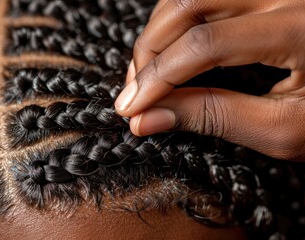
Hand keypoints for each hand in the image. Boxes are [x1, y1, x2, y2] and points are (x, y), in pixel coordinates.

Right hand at [114, 0, 304, 160]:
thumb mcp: (281, 129)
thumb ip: (214, 117)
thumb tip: (150, 118)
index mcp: (301, 29)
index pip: (206, 43)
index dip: (160, 77)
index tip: (133, 108)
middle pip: (190, 5)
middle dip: (149, 52)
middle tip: (133, 92)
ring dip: (157, 32)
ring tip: (145, 73)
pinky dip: (175, 21)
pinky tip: (168, 48)